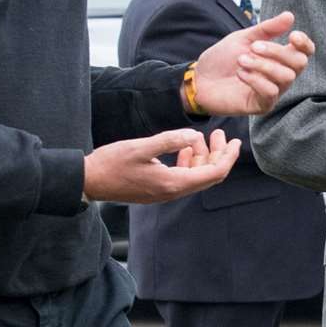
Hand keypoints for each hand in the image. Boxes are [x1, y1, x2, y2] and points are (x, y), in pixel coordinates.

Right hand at [81, 129, 239, 203]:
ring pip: (195, 175)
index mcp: (173, 183)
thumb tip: (195, 136)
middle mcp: (172, 191)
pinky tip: (186, 147)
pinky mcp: (157, 189)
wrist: (89, 182)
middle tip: (221, 134)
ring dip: (203, 156)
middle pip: (208, 176)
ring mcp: (164, 192)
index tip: (236, 142)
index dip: (228, 158)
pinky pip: (182, 176)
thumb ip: (170, 140)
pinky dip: (189, 161)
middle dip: (218, 155)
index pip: (213, 173)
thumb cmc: (112, 163)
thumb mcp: (141, 146)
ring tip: (203, 136)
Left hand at [192, 12, 315, 115]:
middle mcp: (281, 75)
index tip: (292, 36)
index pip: (305, 52)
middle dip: (277, 52)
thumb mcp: (244, 38)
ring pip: (286, 78)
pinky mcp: (262, 105)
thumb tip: (290, 16)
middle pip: (299, 64)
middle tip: (254, 47)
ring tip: (241, 60)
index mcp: (279, 57)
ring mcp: (273, 91)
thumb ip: (268, 28)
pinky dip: (256, 80)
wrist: (200, 79)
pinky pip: (271, 92)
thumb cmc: (222, 59)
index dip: (304, 43)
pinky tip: (240, 74)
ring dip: (263, 65)